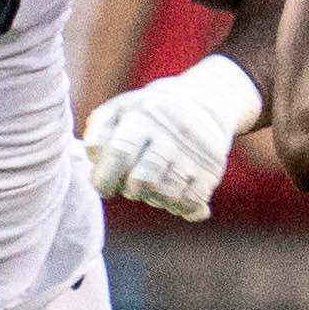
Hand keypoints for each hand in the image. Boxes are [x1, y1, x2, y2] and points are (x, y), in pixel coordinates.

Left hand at [83, 53, 264, 221]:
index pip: (119, 154)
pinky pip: (189, 203)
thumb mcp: (117, 112)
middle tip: (132, 183)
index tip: (104, 187)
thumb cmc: (145, 116)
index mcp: (143, 115)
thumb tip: (96, 162)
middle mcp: (171, 133)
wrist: (201, 104)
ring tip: (153, 185)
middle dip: (131, 190)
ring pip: (165, 196)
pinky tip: (172, 193)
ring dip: (153, 198)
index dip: (104, 179)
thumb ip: (96, 137)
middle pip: (143, 181)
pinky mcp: (212, 170)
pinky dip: (176, 206)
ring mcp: (194, 152)